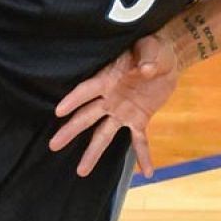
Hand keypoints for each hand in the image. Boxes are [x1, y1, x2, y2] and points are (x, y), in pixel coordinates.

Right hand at [50, 32, 180, 176]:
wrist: (167, 58)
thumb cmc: (153, 48)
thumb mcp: (151, 48)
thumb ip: (147, 58)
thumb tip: (146, 69)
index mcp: (108, 78)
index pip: (87, 90)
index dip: (73, 100)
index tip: (58, 112)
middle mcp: (110, 98)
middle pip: (87, 117)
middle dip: (70, 131)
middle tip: (53, 145)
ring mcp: (123, 111)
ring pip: (103, 134)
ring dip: (93, 152)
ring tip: (81, 171)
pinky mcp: (139, 119)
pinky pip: (139, 140)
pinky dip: (143, 155)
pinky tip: (147, 172)